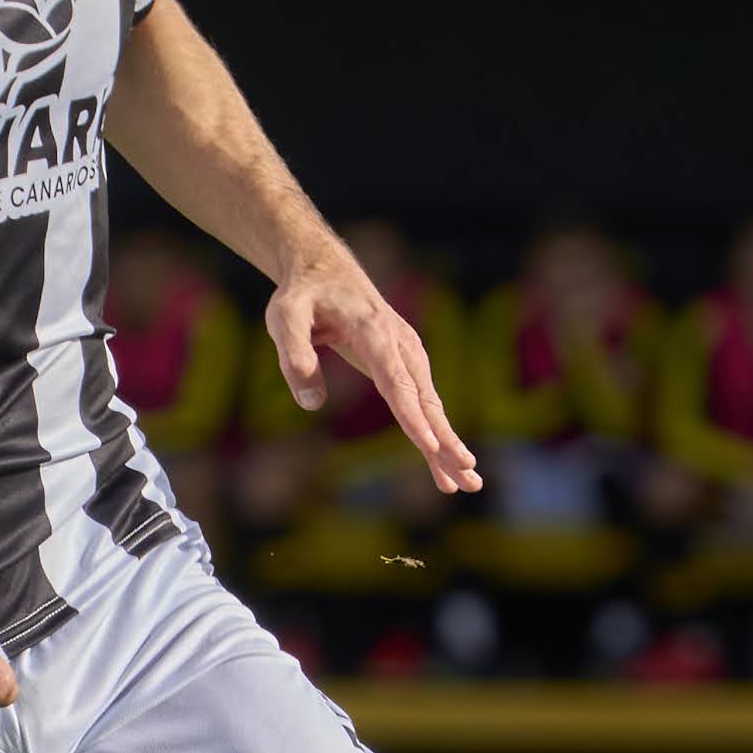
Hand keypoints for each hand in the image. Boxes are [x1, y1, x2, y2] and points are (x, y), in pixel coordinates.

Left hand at [267, 265, 479, 494]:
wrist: (324, 269)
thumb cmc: (302, 295)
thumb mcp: (284, 318)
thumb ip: (295, 357)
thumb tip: (313, 403)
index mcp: (373, 332)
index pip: (397, 382)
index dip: (414, 417)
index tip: (430, 446)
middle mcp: (400, 343)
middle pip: (426, 399)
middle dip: (446, 439)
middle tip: (468, 475)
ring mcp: (408, 353)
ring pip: (431, 404)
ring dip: (450, 443)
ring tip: (467, 483)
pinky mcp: (406, 363)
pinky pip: (424, 402)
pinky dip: (437, 432)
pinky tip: (442, 462)